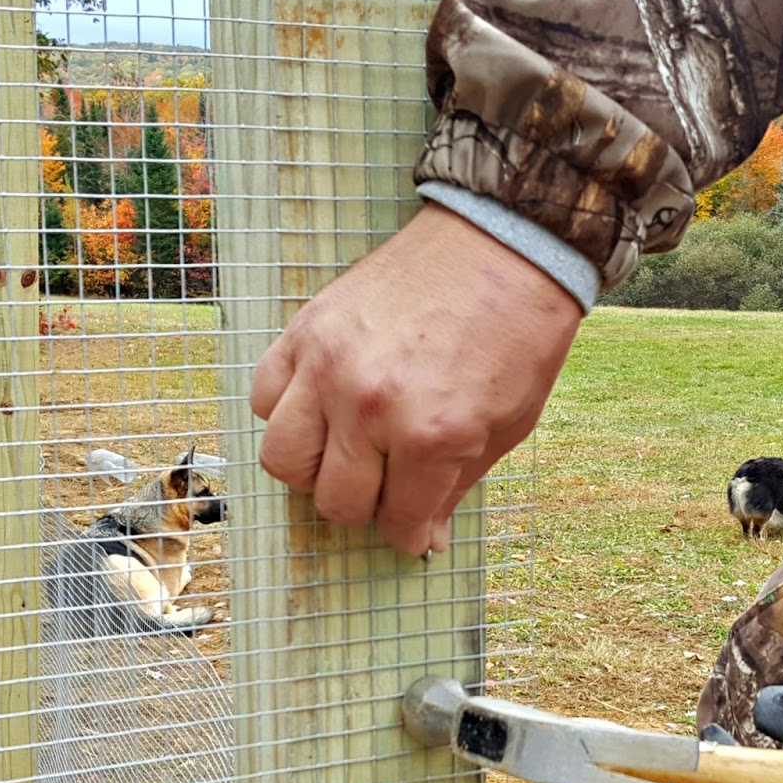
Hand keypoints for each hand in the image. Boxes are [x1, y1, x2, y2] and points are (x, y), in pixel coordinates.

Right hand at [250, 204, 582, 554]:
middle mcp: (370, 406)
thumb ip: (456, 486)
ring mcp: (328, 366)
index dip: (409, 535)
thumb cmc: (517, 335)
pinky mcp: (305, 330)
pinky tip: (324, 408)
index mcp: (432, 435)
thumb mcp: (507, 425)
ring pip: (284, 460)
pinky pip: (265, 398)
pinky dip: (287, 414)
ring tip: (349, 452)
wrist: (504, 243)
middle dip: (366, 506)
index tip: (414, 531)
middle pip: (335, 501)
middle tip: (389, 486)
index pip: (397, 521)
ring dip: (316, 469)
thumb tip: (423, 539)